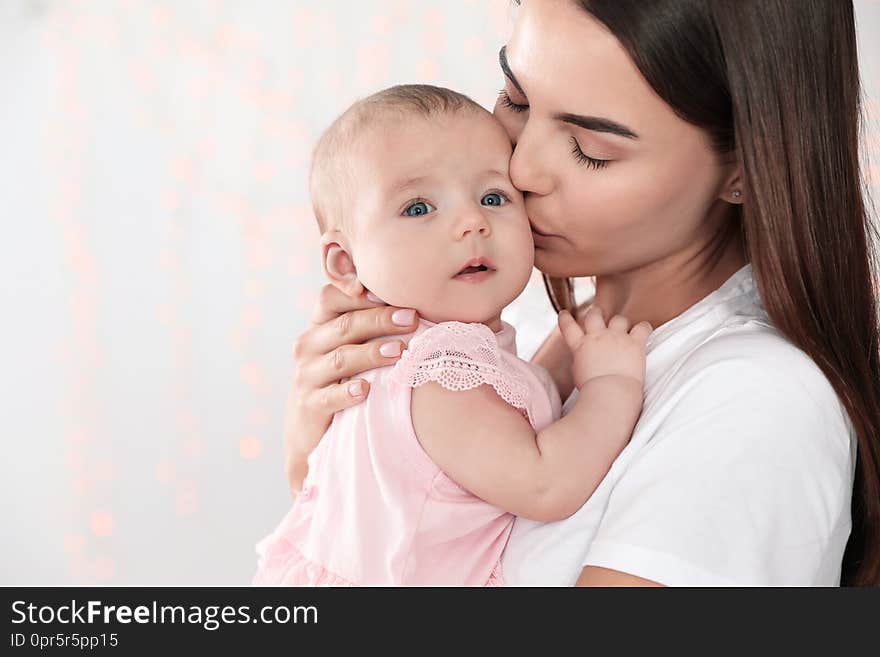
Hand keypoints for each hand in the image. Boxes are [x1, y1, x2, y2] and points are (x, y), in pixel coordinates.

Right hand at [284, 285, 418, 495]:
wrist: (309, 432)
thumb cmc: (339, 380)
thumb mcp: (347, 349)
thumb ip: (368, 326)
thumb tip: (415, 306)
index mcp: (319, 326)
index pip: (331, 297)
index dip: (359, 292)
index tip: (392, 290)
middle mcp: (309, 346)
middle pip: (345, 325)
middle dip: (380, 319)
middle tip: (412, 318)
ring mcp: (306, 376)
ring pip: (341, 359)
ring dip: (372, 353)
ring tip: (400, 352)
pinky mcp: (309, 405)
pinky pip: (329, 396)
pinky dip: (347, 392)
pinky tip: (365, 389)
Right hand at [557, 306, 651, 389]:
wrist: (609, 393)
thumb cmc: (592, 390)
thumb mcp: (577, 374)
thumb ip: (581, 361)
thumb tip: (585, 359)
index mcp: (581, 346)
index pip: (568, 327)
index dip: (565, 319)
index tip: (564, 314)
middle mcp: (598, 337)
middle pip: (594, 315)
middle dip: (595, 313)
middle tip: (597, 314)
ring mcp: (617, 338)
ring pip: (619, 319)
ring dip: (620, 323)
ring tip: (623, 328)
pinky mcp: (635, 343)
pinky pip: (642, 328)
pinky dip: (644, 328)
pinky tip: (644, 331)